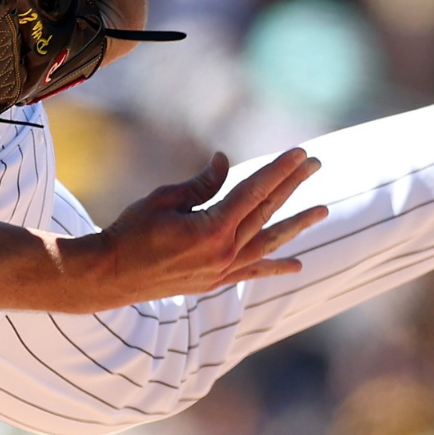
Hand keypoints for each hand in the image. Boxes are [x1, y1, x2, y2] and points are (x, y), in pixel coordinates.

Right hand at [63, 148, 328, 309]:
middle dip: (293, 186)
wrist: (110, 275)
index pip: (255, 191)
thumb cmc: (131, 231)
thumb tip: (226, 162)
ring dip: (297, 225)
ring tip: (323, 210)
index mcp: (212, 229)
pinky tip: (297, 265)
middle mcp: (225, 252)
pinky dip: (276, 268)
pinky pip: (253, 272)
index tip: (300, 152)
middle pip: (267, 212)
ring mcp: (223, 271)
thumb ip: (202, 184)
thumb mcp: (164, 199)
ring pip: (269, 243)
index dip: (279, 170)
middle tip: (316, 164)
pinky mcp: (215, 282)